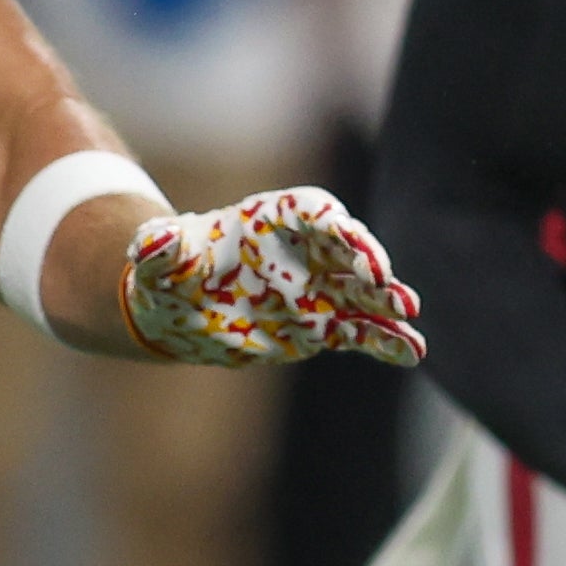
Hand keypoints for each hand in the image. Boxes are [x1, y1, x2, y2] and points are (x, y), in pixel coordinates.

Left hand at [122, 187, 426, 366]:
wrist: (177, 309)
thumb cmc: (167, 273)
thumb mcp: (156, 259)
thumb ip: (160, 248)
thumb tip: (154, 242)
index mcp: (273, 221)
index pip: (316, 212)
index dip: (336, 226)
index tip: (351, 243)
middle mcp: (305, 252)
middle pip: (350, 249)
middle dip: (372, 263)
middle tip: (388, 287)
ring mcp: (318, 290)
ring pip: (363, 294)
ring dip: (388, 304)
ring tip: (410, 317)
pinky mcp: (322, 326)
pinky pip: (361, 333)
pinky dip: (386, 342)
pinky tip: (411, 352)